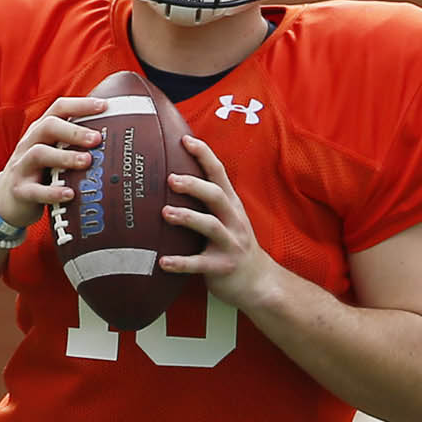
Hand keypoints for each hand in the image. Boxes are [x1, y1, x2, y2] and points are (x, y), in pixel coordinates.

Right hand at [0, 110, 101, 233]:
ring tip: (86, 162)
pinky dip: (52, 192)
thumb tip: (114, 137)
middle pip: (47, 127)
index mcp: (41, 131)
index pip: (58, 109)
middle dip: (73, 131)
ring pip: (39, 154)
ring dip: (64, 157)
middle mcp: (29, 144)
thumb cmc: (39, 172)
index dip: (80, 105)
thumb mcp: (53, 152)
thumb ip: (74, 144)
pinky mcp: (20, 190)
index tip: (105, 106)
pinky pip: (35, 190)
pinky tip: (69, 194)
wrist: (6, 200)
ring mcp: (22, 167)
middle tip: (97, 139)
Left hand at [162, 135, 272, 306]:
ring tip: (165, 213)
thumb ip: (208, 200)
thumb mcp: (227, 217)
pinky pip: (200, 264)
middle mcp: (233, 221)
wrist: (259, 281)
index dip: (204, 155)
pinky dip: (180, 263)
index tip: (185, 140)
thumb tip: (173, 176)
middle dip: (194, 185)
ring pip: (210, 226)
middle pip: (216, 196)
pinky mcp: (222, 267)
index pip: (219, 174)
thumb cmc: (233, 244)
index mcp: (231, 205)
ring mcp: (229, 244)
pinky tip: (162, 262)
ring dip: (187, 218)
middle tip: (170, 179)